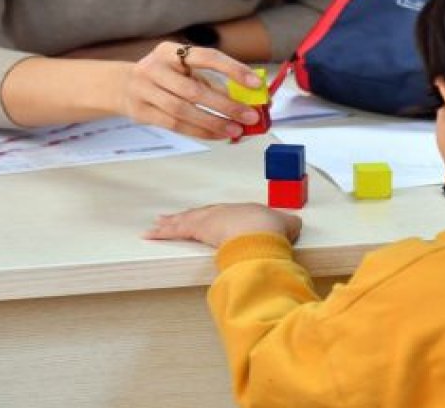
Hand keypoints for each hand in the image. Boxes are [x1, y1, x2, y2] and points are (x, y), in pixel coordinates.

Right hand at [119, 41, 265, 139]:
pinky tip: (217, 134)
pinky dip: (199, 132)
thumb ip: (212, 81)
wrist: (121, 85)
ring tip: (235, 130)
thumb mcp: (184, 70)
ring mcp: (144, 90)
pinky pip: (175, 125)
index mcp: (169, 51)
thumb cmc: (163, 76)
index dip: (233, 69)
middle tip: (250, 117)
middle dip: (226, 105)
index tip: (255, 83)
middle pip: (194, 90)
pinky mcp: (141, 112)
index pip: (206, 57)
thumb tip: (245, 98)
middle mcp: (154, 67)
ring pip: (183, 111)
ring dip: (213, 123)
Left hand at [145, 203, 302, 247]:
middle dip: (186, 217)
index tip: (205, 219)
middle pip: (199, 214)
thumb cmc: (272, 229)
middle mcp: (222, 212)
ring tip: (156, 225)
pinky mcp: (197, 229)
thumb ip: (288, 225)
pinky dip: (161, 232)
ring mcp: (209, 219)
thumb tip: (294, 225)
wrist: (262, 230)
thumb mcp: (286, 225)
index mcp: (241, 211)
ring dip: (169, 223)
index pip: (222, 214)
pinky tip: (149, 234)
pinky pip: (174, 230)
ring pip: (183, 220)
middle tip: (172, 218)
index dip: (212, 216)